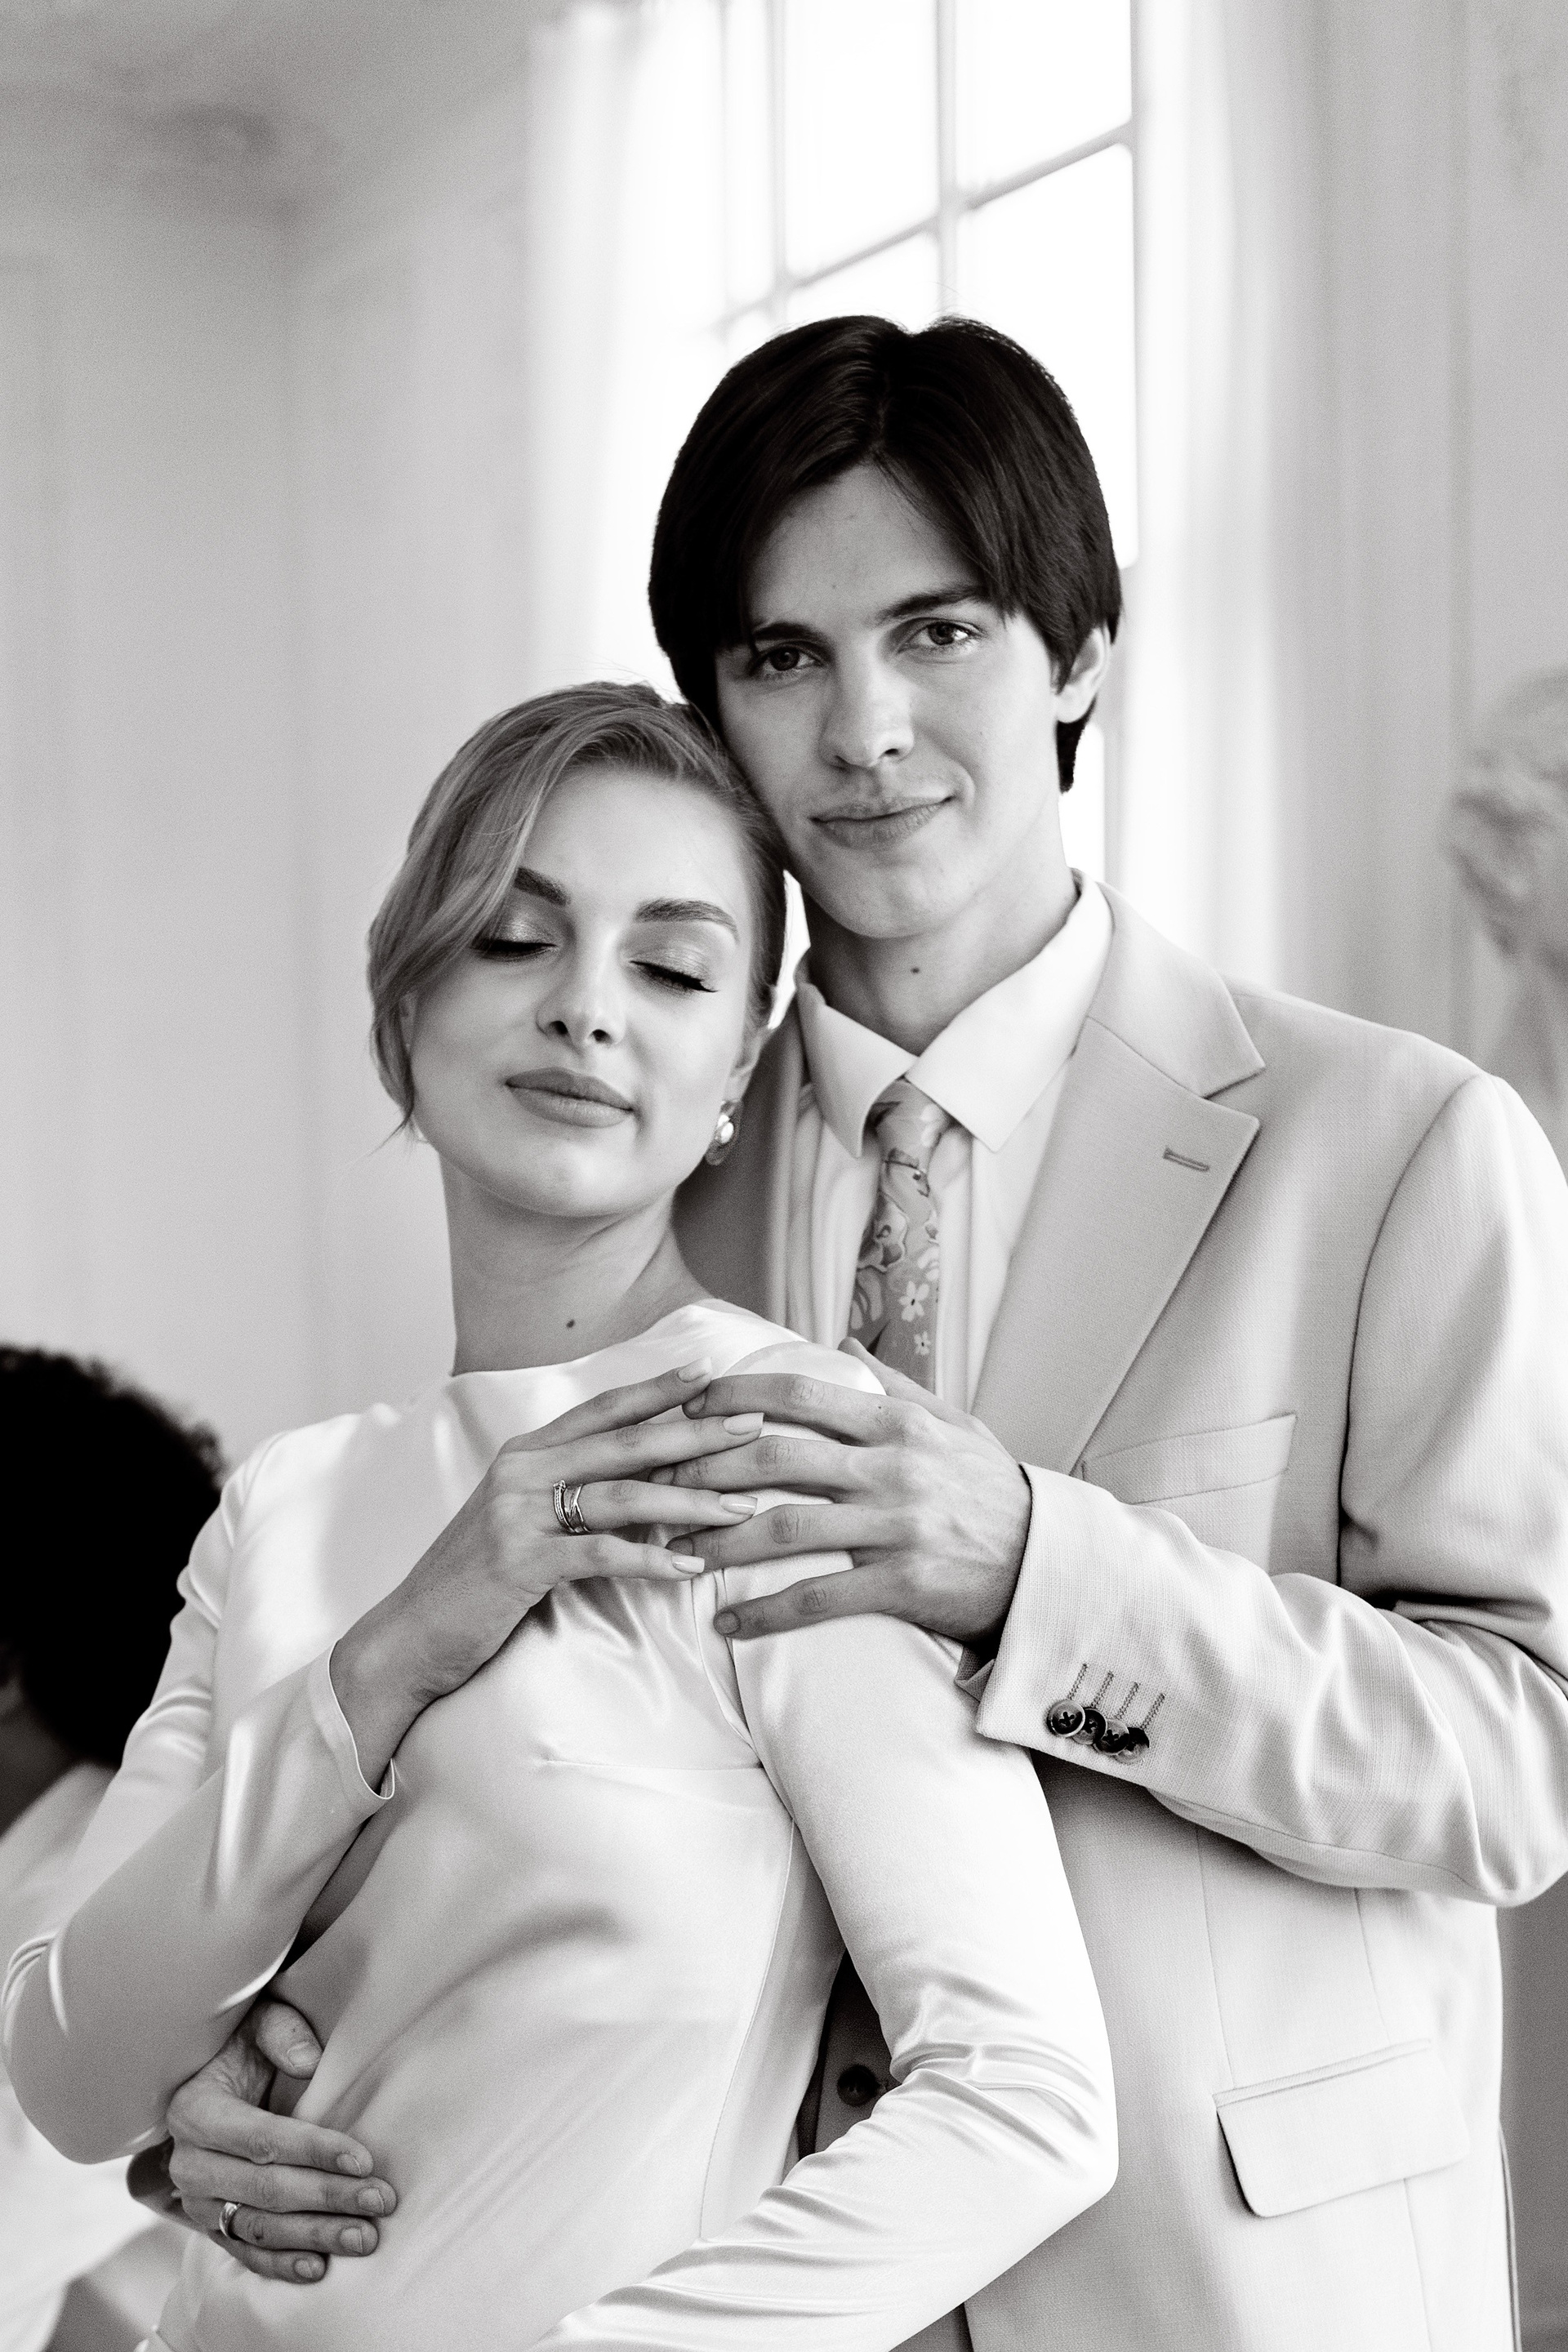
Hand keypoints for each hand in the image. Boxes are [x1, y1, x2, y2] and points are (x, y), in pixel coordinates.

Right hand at [158, 1998, 397, 2283]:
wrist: (212, 2081)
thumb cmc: (243, 2048)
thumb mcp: (257, 2022)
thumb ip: (282, 2031)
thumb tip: (309, 2061)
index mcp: (195, 2111)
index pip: (260, 2139)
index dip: (313, 2150)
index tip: (363, 2159)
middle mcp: (189, 2163)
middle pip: (265, 2189)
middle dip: (327, 2197)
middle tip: (379, 2200)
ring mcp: (196, 2201)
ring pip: (259, 2227)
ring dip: (314, 2235)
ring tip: (364, 2237)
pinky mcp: (209, 2225)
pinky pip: (245, 2251)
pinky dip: (281, 2264)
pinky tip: (319, 2268)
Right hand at [332, 1358, 765, 1783]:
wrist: (406, 1635)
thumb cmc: (473, 1582)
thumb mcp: (518, 1520)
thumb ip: (567, 1491)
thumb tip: (641, 1480)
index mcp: (524, 1453)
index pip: (603, 1409)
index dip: (658, 1389)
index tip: (711, 1372)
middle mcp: (521, 1470)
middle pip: (626, 1442)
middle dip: (696, 1433)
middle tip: (752, 1426)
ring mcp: (517, 1514)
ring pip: (623, 1495)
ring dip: (691, 1502)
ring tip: (743, 1509)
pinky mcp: (519, 1562)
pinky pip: (600, 1553)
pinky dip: (651, 1559)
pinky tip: (690, 1567)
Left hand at [673, 1341, 1032, 1644]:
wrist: (1054, 1564)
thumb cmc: (996, 1492)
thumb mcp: (957, 1424)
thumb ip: (896, 1386)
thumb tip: (847, 1345)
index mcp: (898, 1425)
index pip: (798, 1396)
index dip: (734, 1396)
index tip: (688, 1404)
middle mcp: (892, 1469)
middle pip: (775, 1457)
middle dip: (705, 1467)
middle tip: (657, 1479)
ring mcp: (897, 1528)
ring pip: (784, 1528)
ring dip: (719, 1540)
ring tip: (673, 1552)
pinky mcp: (904, 1585)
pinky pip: (818, 1599)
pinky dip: (765, 1614)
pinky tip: (727, 1625)